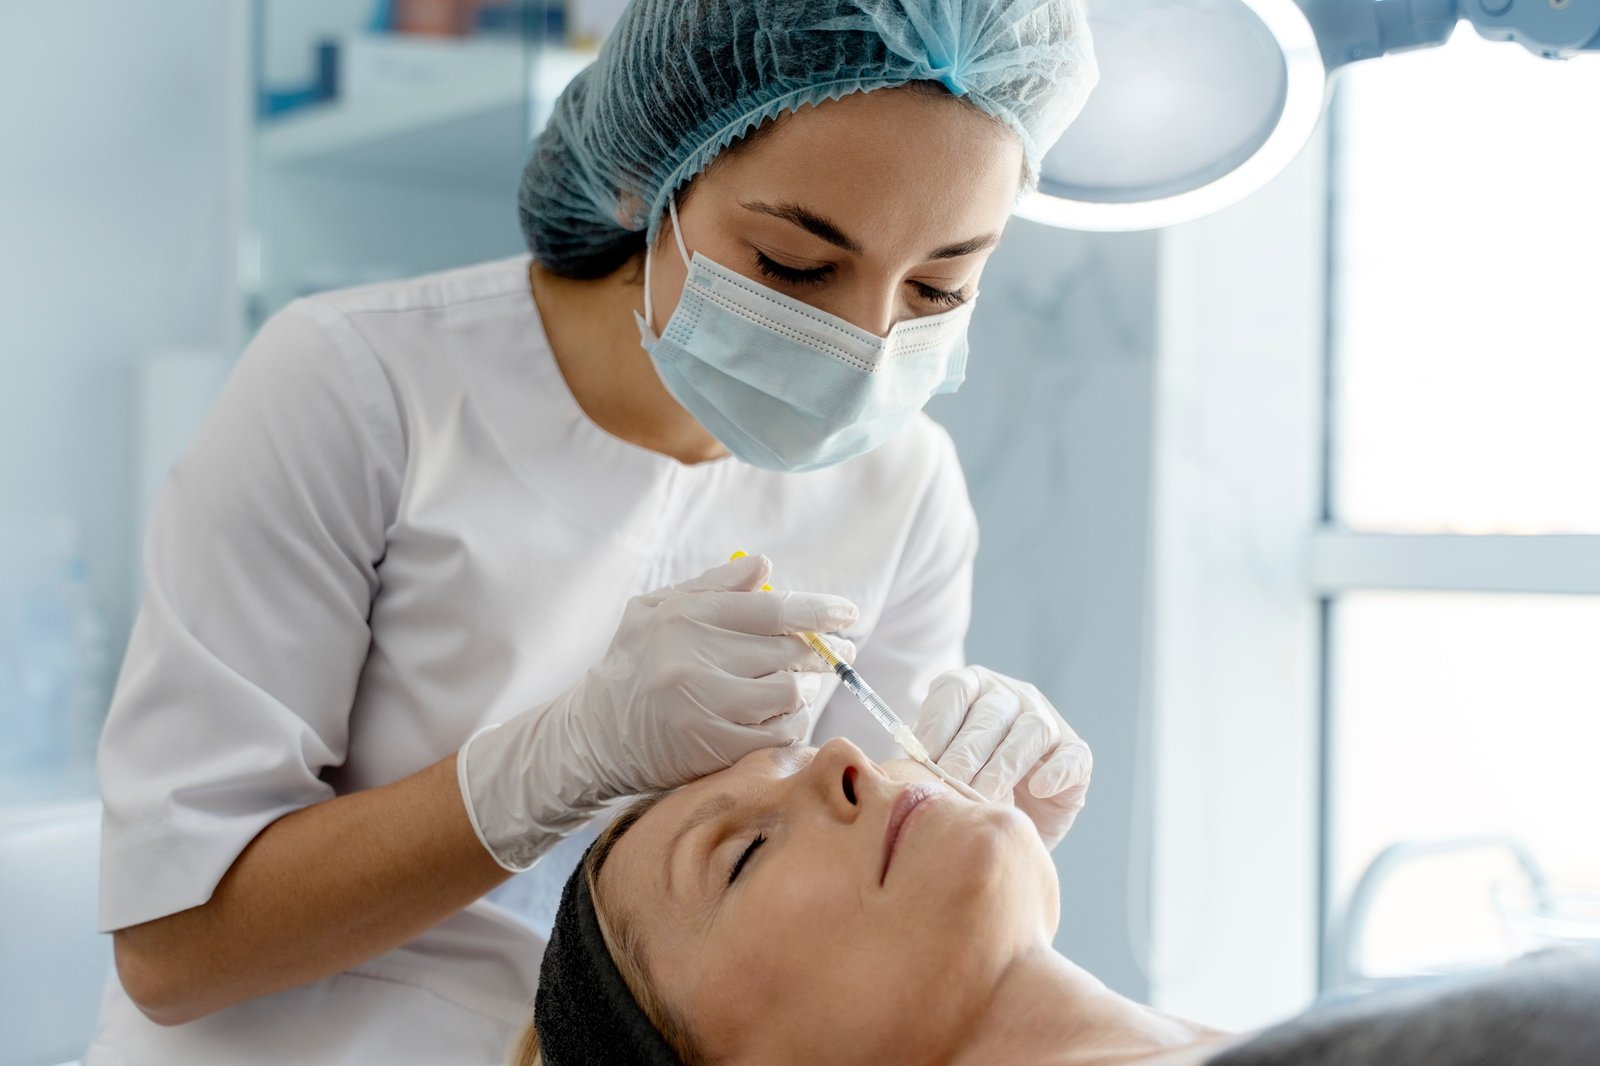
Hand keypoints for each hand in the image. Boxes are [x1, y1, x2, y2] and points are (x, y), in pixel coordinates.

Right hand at [458, 554, 856, 869]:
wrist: (591, 737)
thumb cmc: (631, 665)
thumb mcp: (657, 610)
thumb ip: (714, 587)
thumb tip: (766, 566)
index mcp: (686, 617)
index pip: (773, 608)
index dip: (819, 610)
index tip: (849, 613)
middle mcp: (696, 661)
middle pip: (789, 652)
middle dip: (818, 653)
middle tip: (832, 654)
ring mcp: (706, 708)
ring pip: (790, 695)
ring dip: (803, 691)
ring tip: (795, 687)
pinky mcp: (714, 750)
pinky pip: (779, 735)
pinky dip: (790, 726)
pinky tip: (779, 719)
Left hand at [914, 665, 1091, 849]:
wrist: (1008, 814)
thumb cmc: (964, 782)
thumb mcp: (938, 763)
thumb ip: (922, 757)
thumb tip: (898, 766)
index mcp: (973, 687)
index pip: (955, 690)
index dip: (938, 723)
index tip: (922, 756)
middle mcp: (1011, 695)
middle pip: (990, 714)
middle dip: (967, 752)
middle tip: (950, 784)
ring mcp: (1047, 720)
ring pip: (1031, 731)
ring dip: (1004, 765)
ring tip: (983, 795)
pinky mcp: (1075, 753)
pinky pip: (1072, 756)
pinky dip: (1056, 771)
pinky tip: (1039, 788)